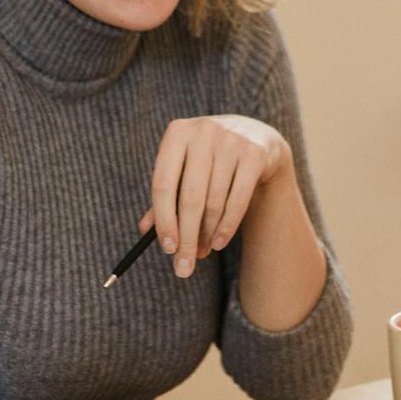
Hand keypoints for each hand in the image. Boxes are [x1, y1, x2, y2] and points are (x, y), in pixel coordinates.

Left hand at [146, 115, 288, 277]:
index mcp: (177, 132)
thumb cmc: (209, 159)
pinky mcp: (254, 154)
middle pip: (190, 197)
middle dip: (187, 237)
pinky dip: (227, 227)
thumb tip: (144, 230)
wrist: (256, 138)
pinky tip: (219, 243)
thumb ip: (166, 196)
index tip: (166, 249)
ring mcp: (232, 140)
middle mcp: (203, 132)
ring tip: (202, 253)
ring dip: (207, 235)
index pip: (163, 183)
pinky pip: (238, 200)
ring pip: (215, 202)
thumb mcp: (185, 170)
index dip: (164, 220)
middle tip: (183, 267)